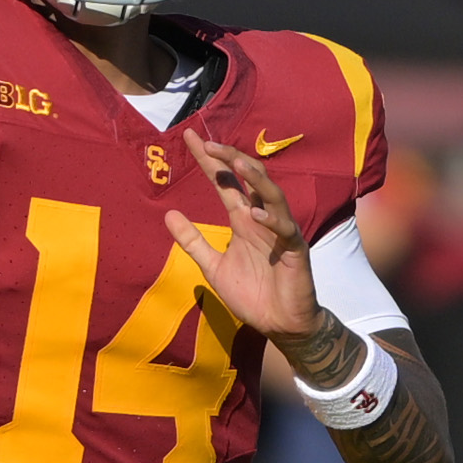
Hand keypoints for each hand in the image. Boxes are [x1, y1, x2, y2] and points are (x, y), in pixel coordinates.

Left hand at [164, 129, 320, 340]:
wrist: (280, 325)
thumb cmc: (252, 293)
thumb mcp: (213, 266)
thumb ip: (193, 241)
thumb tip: (167, 214)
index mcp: (243, 220)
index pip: (224, 183)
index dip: (209, 161)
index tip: (189, 137)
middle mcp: (262, 219)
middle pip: (249, 178)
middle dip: (229, 158)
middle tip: (207, 143)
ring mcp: (280, 231)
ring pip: (271, 194)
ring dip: (255, 177)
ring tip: (235, 162)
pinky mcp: (295, 249)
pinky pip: (285, 229)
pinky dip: (271, 219)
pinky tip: (255, 215)